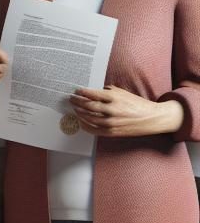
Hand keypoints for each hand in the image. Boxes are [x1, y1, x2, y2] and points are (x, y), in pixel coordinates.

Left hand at [70, 85, 184, 137]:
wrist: (151, 118)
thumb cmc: (137, 104)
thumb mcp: (124, 93)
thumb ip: (109, 91)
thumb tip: (94, 91)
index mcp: (114, 98)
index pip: (92, 94)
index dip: (82, 92)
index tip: (76, 91)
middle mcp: (111, 110)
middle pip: (87, 106)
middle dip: (77, 102)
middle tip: (71, 99)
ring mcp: (110, 122)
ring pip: (88, 118)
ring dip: (79, 112)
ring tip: (75, 108)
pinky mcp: (111, 132)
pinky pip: (93, 129)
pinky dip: (84, 125)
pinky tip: (81, 121)